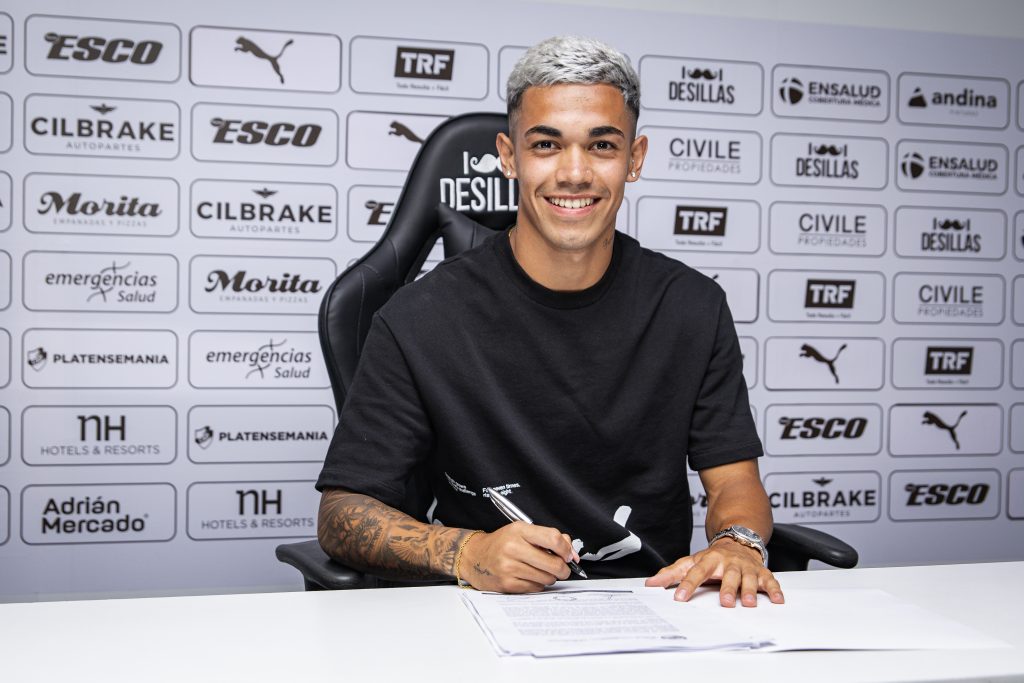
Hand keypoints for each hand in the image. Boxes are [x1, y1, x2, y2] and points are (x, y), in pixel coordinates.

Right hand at [460, 521, 579, 592]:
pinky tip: (529, 576)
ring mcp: (509, 567)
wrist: (474, 557)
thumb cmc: (501, 543)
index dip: (566, 549)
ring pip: (547, 578)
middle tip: (561, 568)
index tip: (568, 555)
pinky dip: (538, 584)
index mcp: (519, 530)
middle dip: (563, 569)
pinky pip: (536, 587)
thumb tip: (572, 554)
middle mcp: (513, 548)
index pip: (553, 538)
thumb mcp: (522, 531)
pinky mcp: (507, 584)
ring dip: (550, 577)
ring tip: (539, 570)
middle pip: (554, 563)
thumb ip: (548, 538)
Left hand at [645, 538, 784, 606]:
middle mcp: (729, 563)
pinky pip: (770, 580)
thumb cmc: (712, 558)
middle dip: (727, 588)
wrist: (737, 540)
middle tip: (726, 602)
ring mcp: (746, 567)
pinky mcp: (761, 572)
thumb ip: (672, 573)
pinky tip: (778, 600)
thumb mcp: (691, 562)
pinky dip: (775, 589)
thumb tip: (650, 583)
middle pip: (728, 575)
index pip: (696, 572)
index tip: (680, 598)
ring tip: (750, 603)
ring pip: (749, 578)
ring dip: (750, 590)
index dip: (688, 585)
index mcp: (709, 560)